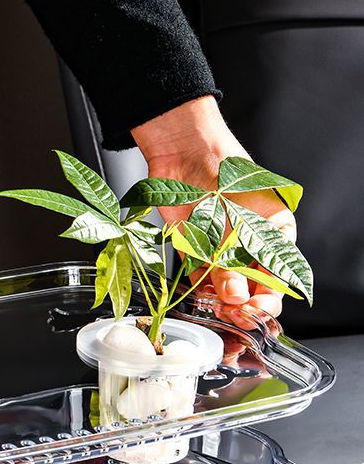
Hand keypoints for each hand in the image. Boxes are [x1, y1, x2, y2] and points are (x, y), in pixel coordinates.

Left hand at [131, 96, 295, 328]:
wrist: (186, 150)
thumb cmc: (227, 171)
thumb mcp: (243, 218)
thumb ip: (239, 258)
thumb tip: (236, 296)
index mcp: (275, 235)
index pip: (278, 278)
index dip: (268, 299)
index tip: (255, 309)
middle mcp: (248, 245)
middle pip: (252, 288)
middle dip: (245, 306)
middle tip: (236, 313)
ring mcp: (220, 248)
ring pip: (225, 288)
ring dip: (222, 302)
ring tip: (218, 307)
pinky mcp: (192, 248)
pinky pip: (198, 277)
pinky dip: (200, 290)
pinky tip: (202, 298)